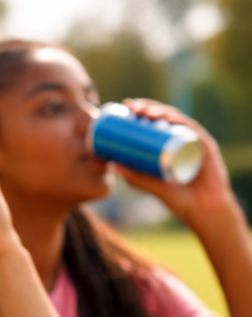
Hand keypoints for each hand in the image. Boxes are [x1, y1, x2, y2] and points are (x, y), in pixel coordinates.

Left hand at [115, 99, 243, 232]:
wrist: (202, 210)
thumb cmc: (177, 198)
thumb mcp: (150, 185)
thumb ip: (133, 176)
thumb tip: (110, 165)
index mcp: (171, 144)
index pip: (155, 122)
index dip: (141, 111)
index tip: (125, 107)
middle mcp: (183, 139)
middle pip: (165, 117)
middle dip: (148, 107)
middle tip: (131, 106)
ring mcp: (195, 141)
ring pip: (178, 120)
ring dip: (161, 111)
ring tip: (144, 111)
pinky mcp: (206, 147)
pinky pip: (193, 130)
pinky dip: (181, 122)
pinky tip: (169, 118)